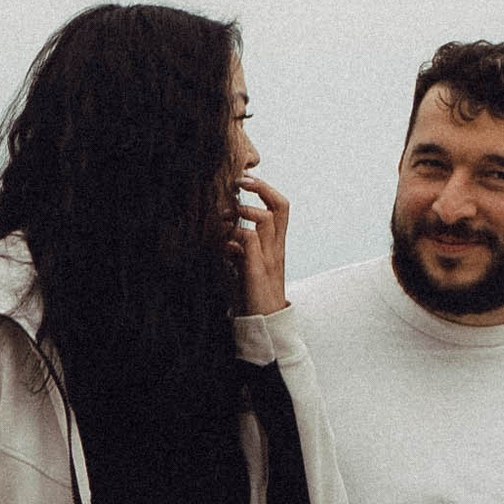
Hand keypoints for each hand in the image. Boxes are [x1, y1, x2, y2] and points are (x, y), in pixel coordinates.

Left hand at [230, 172, 290, 317]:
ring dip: (244, 211)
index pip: (280, 208)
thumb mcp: (244, 264)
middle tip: (240, 182)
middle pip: (280, 206)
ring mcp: (269, 258)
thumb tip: (223, 230)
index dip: (266, 190)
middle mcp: (276, 248)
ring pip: (266, 219)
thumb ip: (238, 246)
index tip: (246, 180)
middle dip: (261, 188)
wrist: (262, 323)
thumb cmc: (250, 294)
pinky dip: (234, 234)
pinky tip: (223, 243)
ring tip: (226, 216)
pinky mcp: (257, 270)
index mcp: (275, 245)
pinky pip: (249, 240)